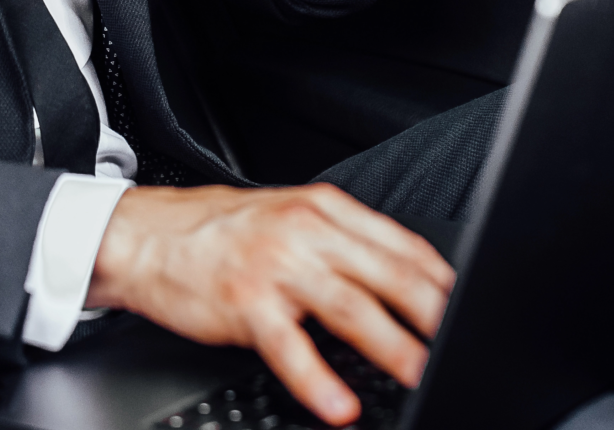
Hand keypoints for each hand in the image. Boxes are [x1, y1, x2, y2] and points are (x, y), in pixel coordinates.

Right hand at [86, 184, 454, 425]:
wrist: (146, 236)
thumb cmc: (219, 233)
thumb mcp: (287, 218)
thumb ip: (341, 242)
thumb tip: (403, 279)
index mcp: (323, 209)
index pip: (400, 244)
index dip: (440, 280)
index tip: (468, 308)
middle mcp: (304, 231)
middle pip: (387, 275)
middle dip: (432, 314)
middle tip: (462, 343)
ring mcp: (275, 266)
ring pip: (350, 307)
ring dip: (393, 345)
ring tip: (422, 373)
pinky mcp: (244, 303)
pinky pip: (289, 346)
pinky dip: (318, 377)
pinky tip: (340, 403)